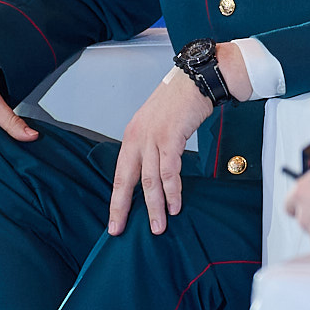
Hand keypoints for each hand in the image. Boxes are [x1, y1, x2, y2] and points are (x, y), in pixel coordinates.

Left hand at [109, 69, 215, 236]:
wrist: (195, 80)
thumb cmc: (179, 101)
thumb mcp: (156, 124)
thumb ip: (151, 147)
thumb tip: (153, 174)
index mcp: (132, 136)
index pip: (120, 174)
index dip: (117, 200)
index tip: (115, 221)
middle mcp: (137, 138)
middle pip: (127, 180)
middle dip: (123, 208)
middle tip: (122, 230)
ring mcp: (153, 138)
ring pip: (150, 180)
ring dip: (155, 206)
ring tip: (158, 226)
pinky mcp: (171, 137)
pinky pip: (169, 171)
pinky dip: (172, 191)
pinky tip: (175, 204)